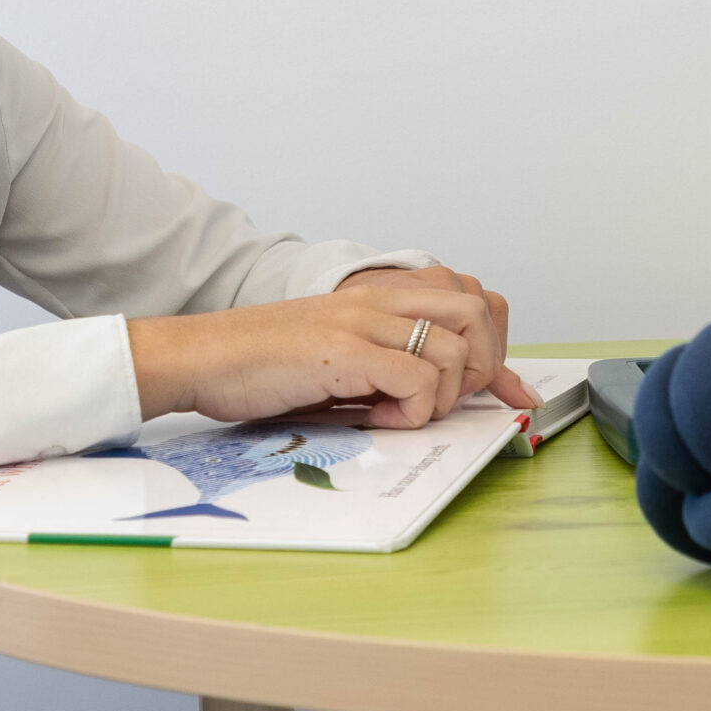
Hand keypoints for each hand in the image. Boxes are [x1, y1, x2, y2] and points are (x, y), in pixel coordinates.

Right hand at [129, 267, 533, 429]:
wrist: (201, 358)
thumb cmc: (264, 365)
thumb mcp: (341, 355)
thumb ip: (390, 362)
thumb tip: (442, 394)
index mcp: (381, 293)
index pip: (473, 300)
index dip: (499, 353)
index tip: (509, 397)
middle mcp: (379, 297)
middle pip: (479, 313)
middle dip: (482, 369)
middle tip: (444, 404)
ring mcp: (363, 320)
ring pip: (456, 350)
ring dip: (442, 396)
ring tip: (399, 412)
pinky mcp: (345, 350)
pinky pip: (418, 380)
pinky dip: (412, 410)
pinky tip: (377, 417)